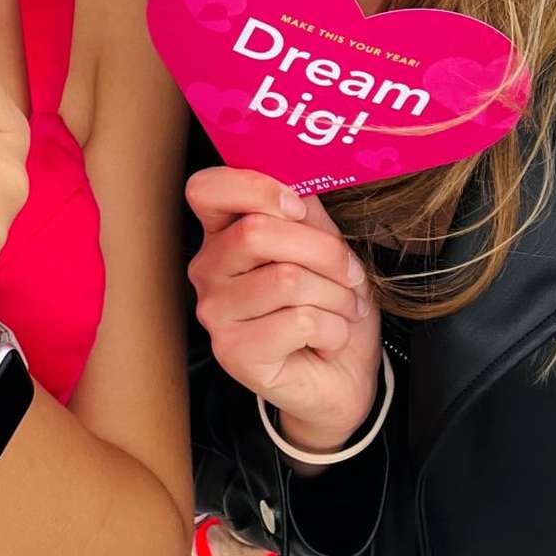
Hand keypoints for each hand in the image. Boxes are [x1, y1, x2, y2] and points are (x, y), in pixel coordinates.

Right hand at [187, 167, 381, 454]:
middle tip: (349, 274)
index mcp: (222, 233)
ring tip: (342, 310)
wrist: (341, 377)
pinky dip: (334, 329)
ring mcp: (215, 313)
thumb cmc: (328, 304)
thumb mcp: (323, 245)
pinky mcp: (234, 353)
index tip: (298, 208)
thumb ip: (305, 211)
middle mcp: (207, 270)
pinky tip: (328, 341)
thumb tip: (300, 179)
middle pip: (258, 232)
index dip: (256, 188)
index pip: (206, 188)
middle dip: (324, 252)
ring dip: (336, 296)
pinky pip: (300, 321)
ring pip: (287, 279)